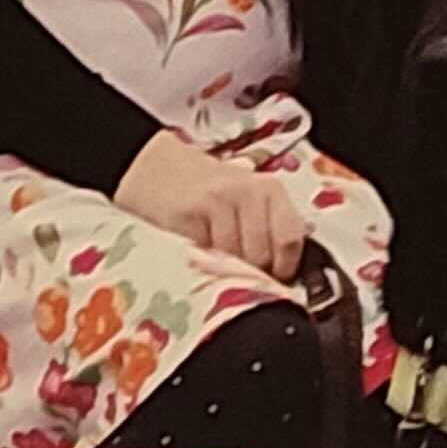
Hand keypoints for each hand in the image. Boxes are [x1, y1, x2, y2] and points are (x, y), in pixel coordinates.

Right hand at [122, 129, 311, 270]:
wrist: (155, 169)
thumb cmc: (205, 191)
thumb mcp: (245, 201)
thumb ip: (268, 229)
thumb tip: (284, 273)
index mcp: (270, 190)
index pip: (291, 238)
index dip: (283, 267)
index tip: (273, 278)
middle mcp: (249, 192)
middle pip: (262, 255)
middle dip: (250, 271)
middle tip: (235, 268)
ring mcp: (219, 202)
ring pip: (234, 259)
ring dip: (223, 267)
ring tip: (213, 255)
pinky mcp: (190, 214)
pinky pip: (205, 255)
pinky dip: (202, 260)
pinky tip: (195, 247)